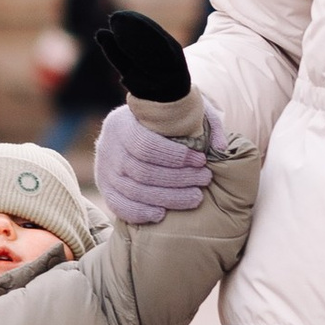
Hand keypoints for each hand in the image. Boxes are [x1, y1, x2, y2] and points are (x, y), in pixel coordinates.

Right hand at [94, 100, 214, 225]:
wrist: (131, 128)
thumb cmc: (163, 121)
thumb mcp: (183, 110)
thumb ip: (206, 122)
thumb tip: (220, 148)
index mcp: (122, 123)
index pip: (145, 145)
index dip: (175, 156)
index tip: (201, 160)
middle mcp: (108, 147)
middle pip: (142, 171)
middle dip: (178, 179)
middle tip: (204, 179)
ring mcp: (104, 170)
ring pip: (134, 191)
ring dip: (168, 198)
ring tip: (196, 197)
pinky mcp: (105, 188)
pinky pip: (119, 206)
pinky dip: (140, 213)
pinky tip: (162, 214)